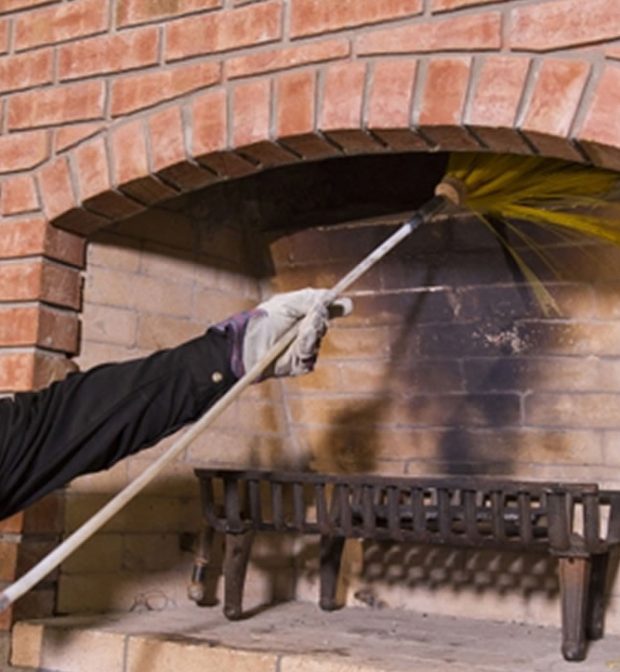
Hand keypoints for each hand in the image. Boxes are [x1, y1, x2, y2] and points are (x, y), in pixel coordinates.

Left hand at [215, 288, 351, 380]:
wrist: (246, 345)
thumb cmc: (262, 322)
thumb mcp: (286, 304)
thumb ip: (310, 299)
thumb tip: (334, 296)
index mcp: (302, 313)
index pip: (326, 308)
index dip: (337, 306)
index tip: (346, 306)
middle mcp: (304, 329)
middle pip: (324, 324)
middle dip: (318, 320)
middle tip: (311, 317)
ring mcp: (302, 348)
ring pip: (317, 341)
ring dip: (310, 336)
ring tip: (298, 334)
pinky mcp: (298, 364)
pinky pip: (310, 357)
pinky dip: (304, 350)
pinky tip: (296, 348)